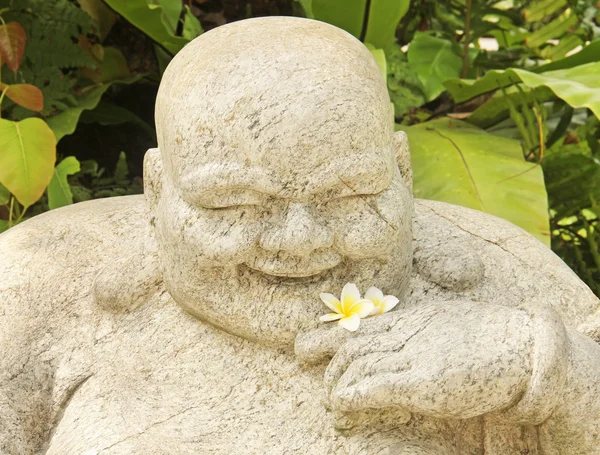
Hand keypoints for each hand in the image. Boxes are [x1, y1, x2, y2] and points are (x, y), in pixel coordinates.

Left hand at [296, 301, 534, 419]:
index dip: (327, 337)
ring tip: (334, 406)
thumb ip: (418, 329)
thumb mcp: (447, 323)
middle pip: (352, 345)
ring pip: (356, 366)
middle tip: (325, 387)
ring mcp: (412, 357)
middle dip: (329, 366)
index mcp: (411, 318)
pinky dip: (352, 399)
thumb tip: (398, 340)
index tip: (306, 346)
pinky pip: (374, 388)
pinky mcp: (421, 383)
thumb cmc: (490, 337)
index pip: (359, 326)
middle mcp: (405, 334)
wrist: (524, 347)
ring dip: (337, 387)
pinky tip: (341, 411)